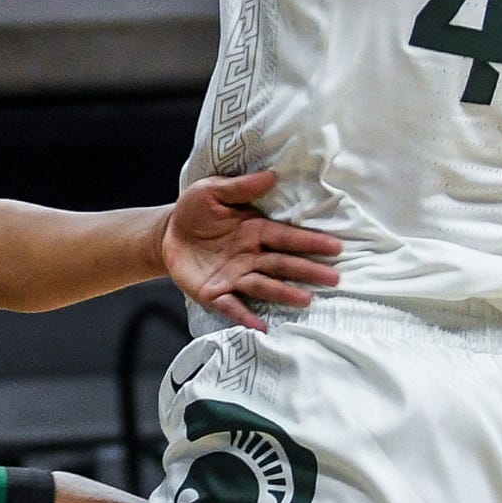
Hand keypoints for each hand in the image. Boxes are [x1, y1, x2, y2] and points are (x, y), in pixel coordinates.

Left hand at [162, 168, 341, 330]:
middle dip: (307, 271)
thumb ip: (240, 188)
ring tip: (306, 300)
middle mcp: (250, 256)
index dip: (310, 242)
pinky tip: (261, 327)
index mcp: (254, 231)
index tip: (335, 247)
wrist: (166, 234)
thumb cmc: (194, 211)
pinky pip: (232, 306)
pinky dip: (246, 316)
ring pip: (263, 285)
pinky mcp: (215, 294)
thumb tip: (272, 175)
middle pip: (282, 264)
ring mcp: (234, 277)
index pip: (286, 237)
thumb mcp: (212, 191)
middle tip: (335, 279)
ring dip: (284, 293)